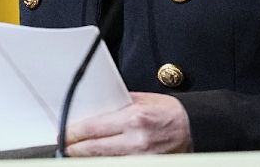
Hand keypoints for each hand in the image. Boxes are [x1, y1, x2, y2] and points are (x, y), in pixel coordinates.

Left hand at [64, 91, 191, 155]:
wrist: (195, 128)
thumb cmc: (171, 112)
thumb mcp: (144, 100)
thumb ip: (120, 104)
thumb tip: (98, 108)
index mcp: (133, 119)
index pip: (93, 129)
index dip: (74, 133)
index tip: (64, 133)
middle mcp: (135, 140)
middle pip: (94, 149)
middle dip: (76, 148)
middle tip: (65, 145)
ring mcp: (140, 157)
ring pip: (104, 160)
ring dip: (89, 157)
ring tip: (78, 152)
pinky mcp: (145, 165)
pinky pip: (119, 164)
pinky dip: (107, 161)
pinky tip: (99, 158)